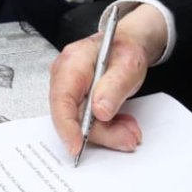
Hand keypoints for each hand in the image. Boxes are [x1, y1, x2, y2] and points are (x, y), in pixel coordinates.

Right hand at [49, 3, 169, 157]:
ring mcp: (69, 90)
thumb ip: (114, 87)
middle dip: (101, 132)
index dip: (67, 126)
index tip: (77, 146)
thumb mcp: (128, 65)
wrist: (128, 45)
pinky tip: (122, 123)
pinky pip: (87, 122)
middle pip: (73, 116)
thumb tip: (100, 111)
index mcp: (73, 62)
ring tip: (130, 129)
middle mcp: (65, 76)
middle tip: (128, 137)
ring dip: (108, 131)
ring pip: (82, 124)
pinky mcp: (77, 101)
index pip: (62, 99)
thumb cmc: (125, 50)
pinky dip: (107, 128)